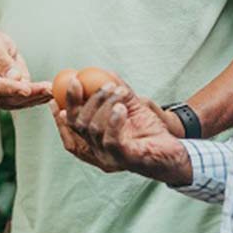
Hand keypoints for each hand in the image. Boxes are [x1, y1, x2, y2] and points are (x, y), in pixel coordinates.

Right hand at [0, 31, 52, 109]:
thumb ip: (2, 59)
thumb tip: (15, 77)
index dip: (10, 88)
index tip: (25, 89)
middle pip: (8, 97)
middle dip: (29, 94)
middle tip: (47, 89)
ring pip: (18, 102)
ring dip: (37, 97)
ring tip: (52, 90)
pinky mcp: (9, 100)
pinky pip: (24, 101)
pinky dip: (38, 97)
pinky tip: (50, 93)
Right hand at [56, 80, 191, 184]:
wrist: (176, 152)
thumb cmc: (151, 132)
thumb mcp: (131, 107)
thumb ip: (116, 94)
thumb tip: (105, 73)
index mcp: (95, 144)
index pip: (70, 130)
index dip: (59, 113)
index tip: (56, 94)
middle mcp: (98, 154)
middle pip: (77, 126)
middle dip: (76, 100)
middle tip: (82, 80)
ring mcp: (110, 158)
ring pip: (93, 128)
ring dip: (102, 103)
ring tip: (116, 90)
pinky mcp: (125, 160)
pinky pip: (111, 139)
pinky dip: (113, 120)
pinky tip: (121, 107)